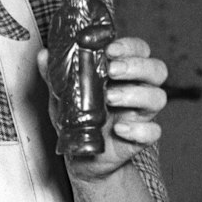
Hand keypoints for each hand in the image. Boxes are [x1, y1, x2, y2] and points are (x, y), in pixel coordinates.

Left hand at [39, 36, 170, 180]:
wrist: (80, 154)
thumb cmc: (77, 118)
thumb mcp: (63, 94)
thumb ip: (55, 75)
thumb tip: (43, 55)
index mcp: (123, 72)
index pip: (139, 50)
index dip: (129, 46)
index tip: (109, 49)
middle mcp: (138, 89)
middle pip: (156, 69)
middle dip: (137, 66)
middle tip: (112, 71)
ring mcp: (141, 114)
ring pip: (158, 97)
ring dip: (135, 94)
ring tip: (110, 98)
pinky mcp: (141, 138)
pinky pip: (153, 132)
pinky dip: (140, 129)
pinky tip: (119, 129)